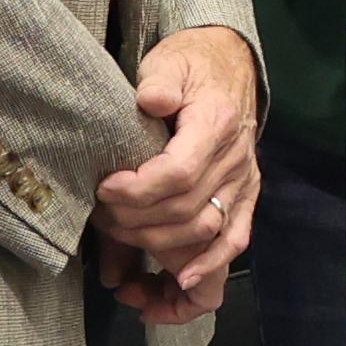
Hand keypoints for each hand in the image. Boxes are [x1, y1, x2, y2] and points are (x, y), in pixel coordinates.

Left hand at [94, 25, 258, 314]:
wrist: (229, 66)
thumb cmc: (191, 65)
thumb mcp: (170, 61)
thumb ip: (160, 82)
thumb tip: (151, 101)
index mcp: (217, 124)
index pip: (178, 174)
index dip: (137, 191)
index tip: (103, 189)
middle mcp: (235, 160)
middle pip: (186, 210)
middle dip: (136, 222)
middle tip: (101, 216)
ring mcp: (243, 184)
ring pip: (205, 232)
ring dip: (160, 247)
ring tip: (122, 243)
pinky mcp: (244, 199)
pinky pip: (235, 241)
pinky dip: (211, 267)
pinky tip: (181, 284)